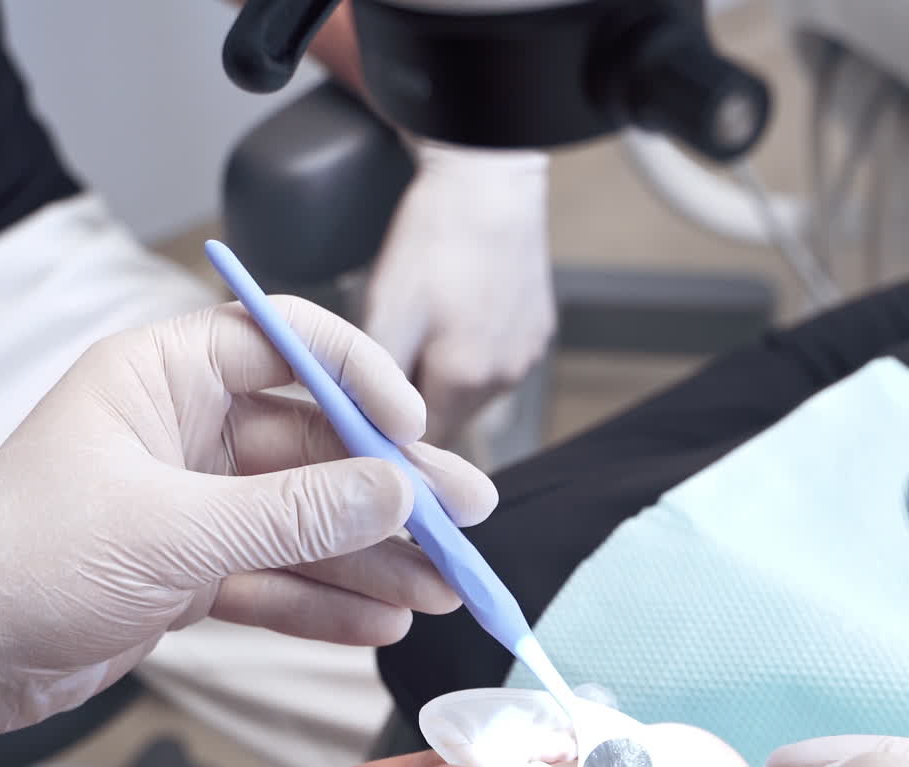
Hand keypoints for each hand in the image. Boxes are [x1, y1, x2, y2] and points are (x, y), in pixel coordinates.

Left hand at [0, 299, 495, 766]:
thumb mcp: (175, 532)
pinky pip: (278, 577)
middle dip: (391, 493)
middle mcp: (187, 431)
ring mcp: (195, 503)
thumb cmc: (29, 562)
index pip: (287, 347)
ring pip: (306, 523)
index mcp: (166, 378)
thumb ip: (295, 515)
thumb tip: (397, 495)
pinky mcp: (194, 568)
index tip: (415, 431)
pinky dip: (326, 603)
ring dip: (373, 560)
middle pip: (316, 448)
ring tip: (444, 590)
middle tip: (466, 521)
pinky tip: (382, 624)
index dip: (361, 381)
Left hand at [363, 141, 554, 446]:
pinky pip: (495, 364)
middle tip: (395, 353)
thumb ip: (377, 386)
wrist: (488, 180)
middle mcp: (504, 379)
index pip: (424, 444)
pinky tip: (460, 312)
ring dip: (445, 376)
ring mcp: (525, 359)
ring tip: (430, 324)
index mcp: (465, 378)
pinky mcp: (537, 337)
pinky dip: (473, 351)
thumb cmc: (435, 239)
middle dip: (417, 402)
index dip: (394, 434)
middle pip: (449, 420)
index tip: (372, 415)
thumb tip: (371, 434)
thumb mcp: (385, 313)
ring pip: (471, 395)